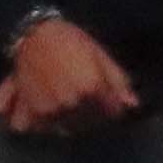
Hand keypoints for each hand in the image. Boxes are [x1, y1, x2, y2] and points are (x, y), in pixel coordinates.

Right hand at [0, 14, 140, 136]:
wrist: (33, 35)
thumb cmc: (71, 41)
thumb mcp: (100, 55)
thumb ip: (117, 81)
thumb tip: (132, 105)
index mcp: (91, 87)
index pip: (112, 112)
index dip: (113, 105)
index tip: (108, 98)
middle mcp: (70, 102)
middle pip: (91, 123)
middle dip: (93, 114)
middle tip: (86, 97)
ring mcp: (49, 110)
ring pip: (68, 128)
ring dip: (71, 120)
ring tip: (67, 100)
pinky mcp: (30, 112)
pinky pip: (44, 128)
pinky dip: (47, 122)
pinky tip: (48, 106)